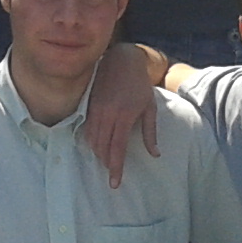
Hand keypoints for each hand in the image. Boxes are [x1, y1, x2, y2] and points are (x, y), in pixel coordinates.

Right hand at [83, 44, 160, 188]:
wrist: (122, 60)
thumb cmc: (139, 84)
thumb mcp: (149, 107)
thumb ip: (150, 132)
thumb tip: (155, 154)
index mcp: (124, 115)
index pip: (117, 148)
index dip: (115, 167)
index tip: (114, 182)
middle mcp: (108, 114)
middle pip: (102, 147)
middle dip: (106, 163)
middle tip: (111, 174)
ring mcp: (96, 109)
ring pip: (92, 139)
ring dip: (97, 153)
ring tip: (105, 161)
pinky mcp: (89, 104)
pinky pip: (87, 128)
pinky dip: (91, 140)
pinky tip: (96, 146)